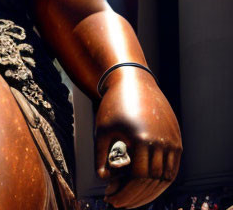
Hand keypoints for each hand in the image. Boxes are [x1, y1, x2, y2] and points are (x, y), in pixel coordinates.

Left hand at [94, 66, 181, 207]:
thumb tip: (104, 180)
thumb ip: (100, 157)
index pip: (137, 178)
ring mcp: (173, 141)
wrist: (133, 82)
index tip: (110, 199)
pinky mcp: (177, 139)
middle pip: (152, 181)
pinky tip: (145, 186)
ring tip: (131, 197)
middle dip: (134, 196)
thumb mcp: (102, 130)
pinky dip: (161, 180)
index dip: (124, 193)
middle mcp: (161, 142)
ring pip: (166, 177)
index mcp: (141, 139)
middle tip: (118, 203)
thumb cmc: (113, 105)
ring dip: (149, 191)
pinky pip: (172, 167)